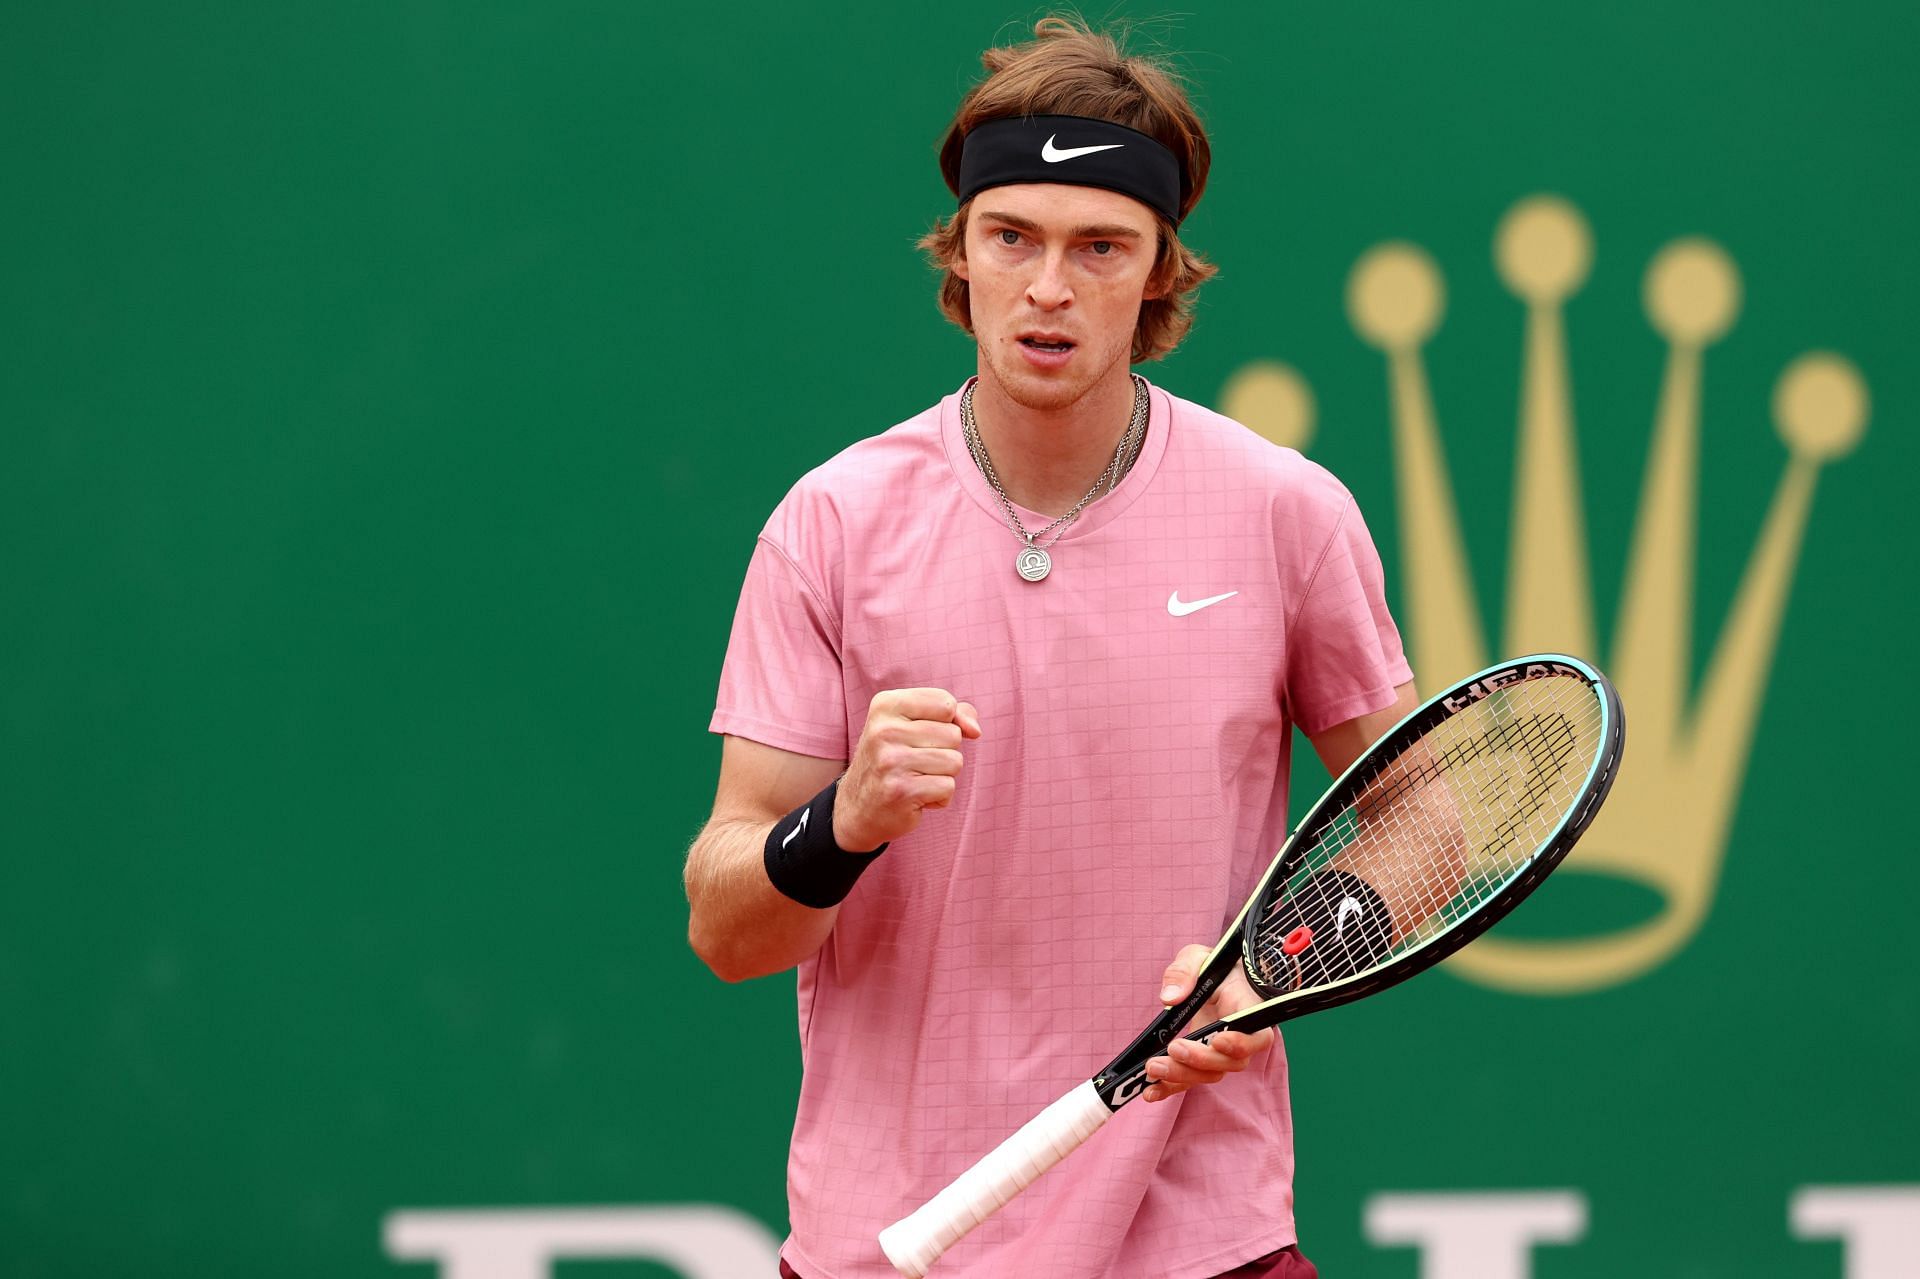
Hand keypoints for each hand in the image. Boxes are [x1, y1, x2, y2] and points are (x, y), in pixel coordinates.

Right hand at [834, 688, 981, 851]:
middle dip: (944, 751)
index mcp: (885, 705)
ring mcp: (890, 761)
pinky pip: (948, 787)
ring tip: (916, 778)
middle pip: (953, 734)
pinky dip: (939, 796)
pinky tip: (916, 796)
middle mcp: (884, 730)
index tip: (922, 734)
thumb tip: (975, 730)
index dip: (947, 722)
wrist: (857, 807)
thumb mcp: (915, 724)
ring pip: (954, 761)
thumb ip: (953, 715)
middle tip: (915, 761)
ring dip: (943, 775)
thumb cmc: (894, 759)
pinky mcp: (901, 791)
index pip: (945, 702)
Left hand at [1142, 945, 1276, 1101]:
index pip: (1256, 1036)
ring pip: (1210, 1074)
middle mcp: (1240, 1038)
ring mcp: (1221, 1053)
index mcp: (1247, 1009)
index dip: (1240, 1044)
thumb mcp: (1199, 956)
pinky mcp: (1202, 1061)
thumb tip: (1170, 998)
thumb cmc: (1213, 967)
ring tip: (1152, 1068)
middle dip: (1200, 1061)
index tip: (1217, 1040)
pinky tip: (1151, 1092)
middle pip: (1229, 1063)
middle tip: (1173, 1050)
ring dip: (1181, 1075)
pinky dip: (1171, 1088)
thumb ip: (1184, 971)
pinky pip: (1190, 1080)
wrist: (1216, 981)